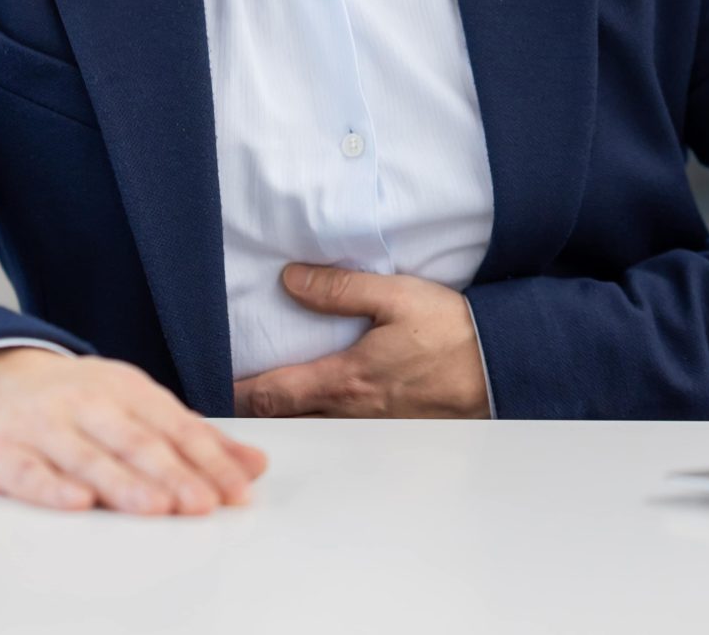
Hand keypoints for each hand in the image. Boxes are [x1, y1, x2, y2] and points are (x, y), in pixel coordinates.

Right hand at [0, 347, 266, 514]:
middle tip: (203, 503)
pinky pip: (27, 472)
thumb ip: (194, 438)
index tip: (236, 490)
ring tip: (156, 508)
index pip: (175, 427)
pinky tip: (76, 503)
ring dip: (123, 483)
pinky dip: (52, 488)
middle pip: (136, 442)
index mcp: (126, 390)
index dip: (207, 459)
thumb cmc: (72, 400)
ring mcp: (42, 425)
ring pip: (87, 457)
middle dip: (173, 474)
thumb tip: (254, 465)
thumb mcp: (135, 406)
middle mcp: (87, 403)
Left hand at [231, 265, 488, 418]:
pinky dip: (316, 420)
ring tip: (257, 401)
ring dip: (281, 416)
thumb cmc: (451, 331)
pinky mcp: (390, 426)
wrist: (500, 368)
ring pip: (311, 426)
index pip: (272, 392)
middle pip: (284, 417)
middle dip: (250, 409)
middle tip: (221, 396)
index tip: (208, 387)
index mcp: (344, 378)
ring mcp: (370, 425)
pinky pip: (340, 428)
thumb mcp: (396, 296)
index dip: (236, 392)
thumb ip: (340, 289)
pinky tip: (313, 406)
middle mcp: (349, 410)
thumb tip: (290, 281)